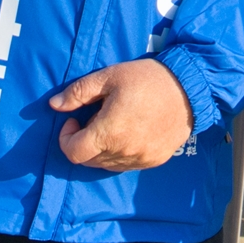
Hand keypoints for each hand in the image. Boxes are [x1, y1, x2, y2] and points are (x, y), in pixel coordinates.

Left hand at [50, 59, 193, 170]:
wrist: (189, 87)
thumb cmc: (147, 79)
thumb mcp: (109, 77)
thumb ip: (78, 93)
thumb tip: (54, 105)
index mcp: (108, 132)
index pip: (73, 153)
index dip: (66, 138)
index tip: (73, 120)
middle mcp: (123, 152)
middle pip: (89, 160)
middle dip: (84, 141)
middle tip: (95, 118)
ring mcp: (140, 159)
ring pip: (107, 165)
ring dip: (102, 149)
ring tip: (114, 123)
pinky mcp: (154, 160)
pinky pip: (127, 164)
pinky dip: (120, 153)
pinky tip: (129, 131)